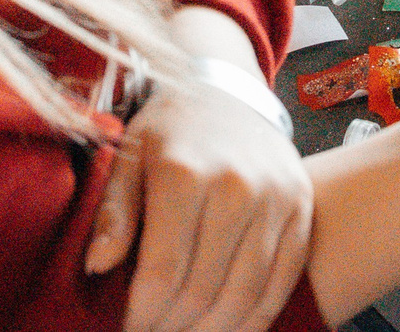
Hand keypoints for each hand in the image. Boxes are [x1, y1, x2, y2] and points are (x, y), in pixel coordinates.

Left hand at [83, 77, 313, 331]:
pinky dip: (256, 318)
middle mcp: (236, 186)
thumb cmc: (171, 130)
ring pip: (244, 295)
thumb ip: (113, 213)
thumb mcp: (129, 157)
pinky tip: (230, 329)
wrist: (230, 93)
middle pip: (202, 291)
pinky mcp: (300, 209)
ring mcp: (275, 198)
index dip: (142, 315)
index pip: (162, 273)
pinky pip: (282, 281)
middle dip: (172, 327)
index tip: (129, 328)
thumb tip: (98, 266)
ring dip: (212, 330)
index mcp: (184, 173)